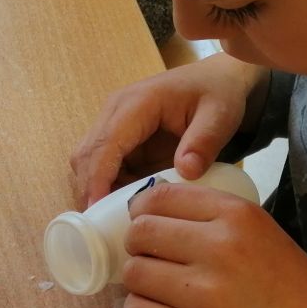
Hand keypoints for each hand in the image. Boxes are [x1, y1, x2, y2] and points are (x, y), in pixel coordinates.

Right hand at [71, 54, 268, 207]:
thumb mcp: (220, 116)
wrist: (216, 81)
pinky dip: (107, 187)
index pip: (106, 144)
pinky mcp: (119, 138)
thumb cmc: (217, 94)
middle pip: (86, 154)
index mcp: (137, 103)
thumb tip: (185, 172)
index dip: (97, 178)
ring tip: (112, 220)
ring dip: (95, 190)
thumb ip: (204, 142)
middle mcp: (115, 111)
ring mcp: (113, 124)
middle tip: (101, 226)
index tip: (97, 210)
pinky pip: (102, 166)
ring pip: (87, 162)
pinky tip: (124, 207)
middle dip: (90, 190)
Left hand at [123, 182, 306, 307]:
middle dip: (137, 247)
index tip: (146, 226)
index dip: (142, 211)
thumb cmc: (290, 288)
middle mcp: (219, 247)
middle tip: (151, 261)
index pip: (159, 196)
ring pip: (134, 274)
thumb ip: (211, 217)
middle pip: (140, 233)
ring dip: (139, 283)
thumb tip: (147, 211)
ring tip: (160, 292)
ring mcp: (204, 293)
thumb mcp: (261, 232)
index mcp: (236, 215)